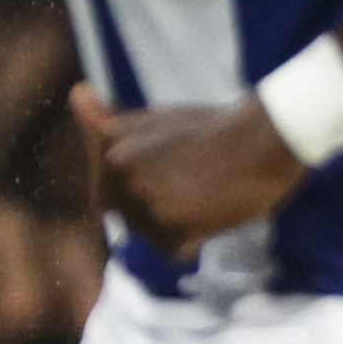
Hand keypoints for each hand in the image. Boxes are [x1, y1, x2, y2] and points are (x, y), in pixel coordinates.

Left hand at [78, 84, 306, 249]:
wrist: (265, 138)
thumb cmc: (215, 128)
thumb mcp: (158, 118)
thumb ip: (110, 119)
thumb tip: (77, 92)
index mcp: (112, 146)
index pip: (109, 191)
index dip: (147, 187)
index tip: (177, 169)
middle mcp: (119, 171)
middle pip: (127, 217)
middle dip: (157, 209)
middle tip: (195, 183)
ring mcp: (143, 197)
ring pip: (150, 236)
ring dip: (177, 227)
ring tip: (206, 196)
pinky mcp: (170, 223)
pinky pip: (173, 251)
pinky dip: (194, 242)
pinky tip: (213, 214)